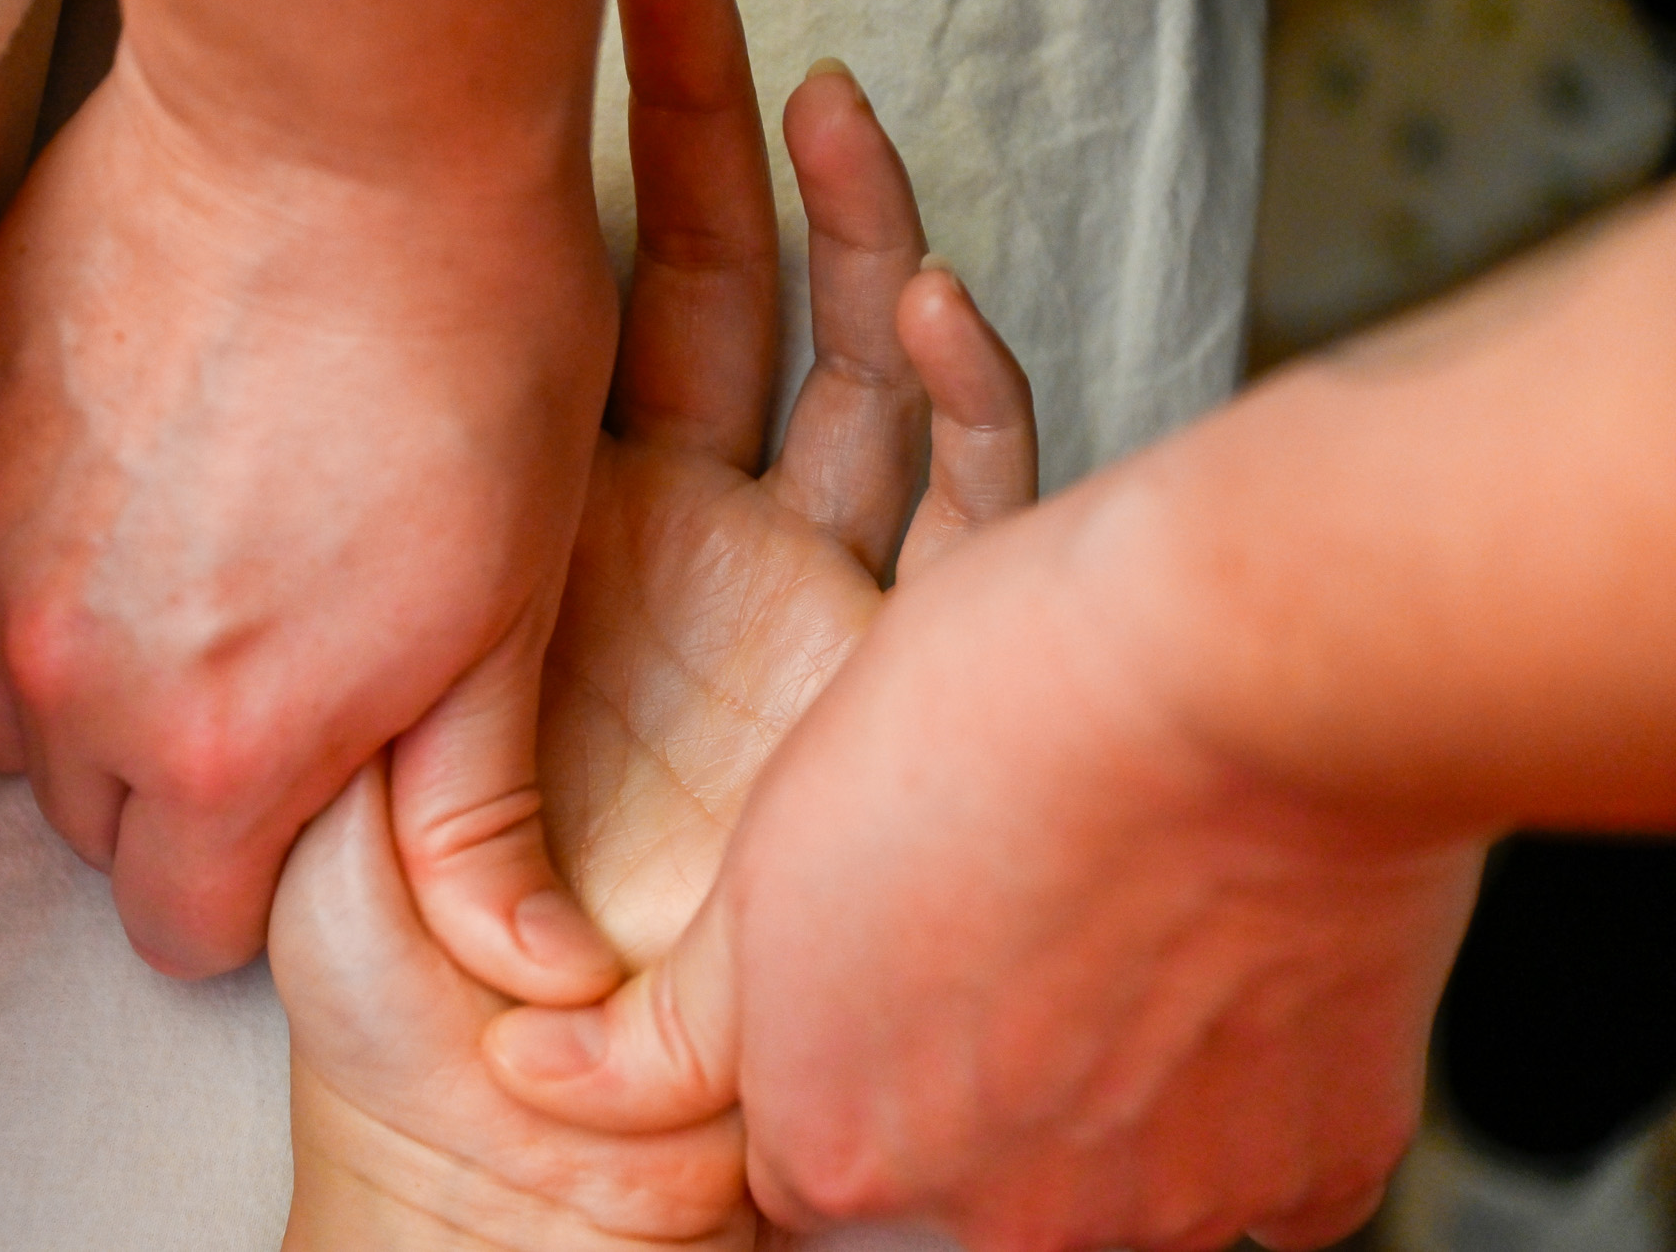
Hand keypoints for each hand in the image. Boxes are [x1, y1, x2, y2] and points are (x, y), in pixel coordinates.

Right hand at [0, 0, 620, 992]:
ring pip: (14, 708)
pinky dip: (40, 571)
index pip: (178, 930)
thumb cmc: (472, 359)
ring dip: (96, 687)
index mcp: (216, 747)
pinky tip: (139, 488)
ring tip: (211, 578)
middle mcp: (64, 672)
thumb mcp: (509, 610)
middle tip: (284, 674)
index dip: (256, 891)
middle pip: (95, 823)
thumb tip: (534, 980)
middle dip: (183, 790)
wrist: (347, 121)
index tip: (312, 805)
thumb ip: (476, 816)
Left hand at [268, 0, 1033, 1247]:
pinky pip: (962, 499)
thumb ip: (339, 657)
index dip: (587, 179)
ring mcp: (804, 594)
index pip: (583, 326)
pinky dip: (961, 387)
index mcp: (550, 545)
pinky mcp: (910, 667)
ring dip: (837, 210)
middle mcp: (686, 549)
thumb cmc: (400, 983)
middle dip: (695, 131)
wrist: (526, 1146)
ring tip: (803, 74)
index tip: (558, 42)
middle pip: (708, 295)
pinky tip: (921, 285)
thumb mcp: (328, 779)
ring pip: (842, 357)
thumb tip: (301, 524)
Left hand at [492, 455, 1484, 1250]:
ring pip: (1109, 1183)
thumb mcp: (770, 855)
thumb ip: (679, 1020)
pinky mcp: (1317, 1165)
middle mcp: (998, 1215)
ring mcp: (1164, 1203)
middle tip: (1009, 947)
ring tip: (1116, 927)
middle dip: (969, 1101)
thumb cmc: (998, 722)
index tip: (889, 1000)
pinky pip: (1257, 1168)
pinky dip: (1238, 1085)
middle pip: (959, 1199)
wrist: (1232, 664)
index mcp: (840, 1145)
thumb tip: (543, 1082)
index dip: (839, 1074)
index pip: (808, 1176)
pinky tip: (1213, 958)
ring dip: (1102, 1093)